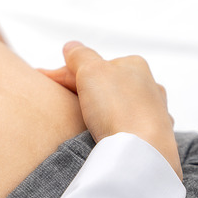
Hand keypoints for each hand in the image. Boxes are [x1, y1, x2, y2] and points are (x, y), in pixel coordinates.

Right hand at [38, 42, 181, 179]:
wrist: (141, 151)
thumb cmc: (117, 107)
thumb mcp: (91, 70)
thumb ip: (79, 55)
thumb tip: (71, 46)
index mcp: (135, 65)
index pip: (92, 66)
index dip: (65, 74)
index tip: (43, 82)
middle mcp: (149, 87)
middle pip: (105, 86)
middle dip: (80, 91)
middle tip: (56, 103)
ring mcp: (153, 114)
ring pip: (117, 107)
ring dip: (98, 111)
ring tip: (78, 122)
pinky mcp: (152, 138)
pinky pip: (127, 129)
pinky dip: (113, 128)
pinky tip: (104, 134)